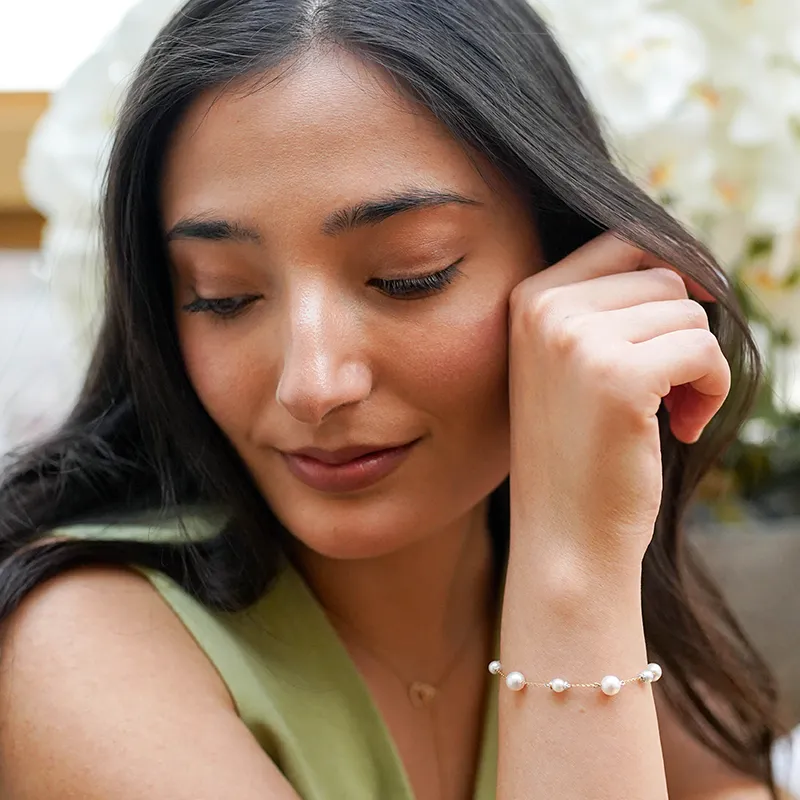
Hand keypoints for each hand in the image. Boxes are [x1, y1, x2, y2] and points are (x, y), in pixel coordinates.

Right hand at [507, 232, 730, 571]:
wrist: (563, 533)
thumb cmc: (578, 448)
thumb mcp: (572, 361)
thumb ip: (607, 303)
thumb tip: (688, 263)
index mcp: (529, 297)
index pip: (624, 242)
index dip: (670, 277)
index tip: (683, 325)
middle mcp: (545, 309)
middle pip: (663, 278)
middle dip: (682, 332)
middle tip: (669, 391)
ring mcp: (577, 340)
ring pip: (689, 314)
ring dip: (698, 365)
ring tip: (671, 413)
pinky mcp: (619, 377)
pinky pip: (704, 352)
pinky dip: (713, 389)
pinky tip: (683, 426)